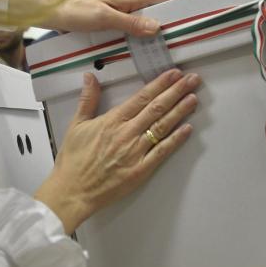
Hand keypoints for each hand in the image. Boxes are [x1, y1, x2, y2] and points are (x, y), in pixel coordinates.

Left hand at [15, 0, 194, 36]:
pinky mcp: (116, 24)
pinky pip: (139, 30)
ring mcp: (124, 15)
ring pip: (151, 21)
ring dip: (166, 28)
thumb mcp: (103, 18)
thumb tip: (158, 27)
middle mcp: (131, 4)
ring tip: (185, 39)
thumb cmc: (76, 11)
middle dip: (181, 14)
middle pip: (162, 9)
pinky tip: (155, 47)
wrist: (52, 13)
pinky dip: (149, 36)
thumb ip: (130, 23)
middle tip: (202, 23)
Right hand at [34, 68, 200, 233]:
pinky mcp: (140, 170)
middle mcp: (127, 133)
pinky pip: (162, 152)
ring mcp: (135, 152)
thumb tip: (90, 77)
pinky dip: (176, 140)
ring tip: (193, 98)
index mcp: (112, 121)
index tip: (173, 74)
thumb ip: (87, 99)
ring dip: (180, 111)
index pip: (142, 97)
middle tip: (192, 80)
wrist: (72, 191)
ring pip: (162, 126)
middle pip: (157, 108)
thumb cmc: (73, 161)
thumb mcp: (76, 125)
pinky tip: (187, 129)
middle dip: (176, 92)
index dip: (160, 84)